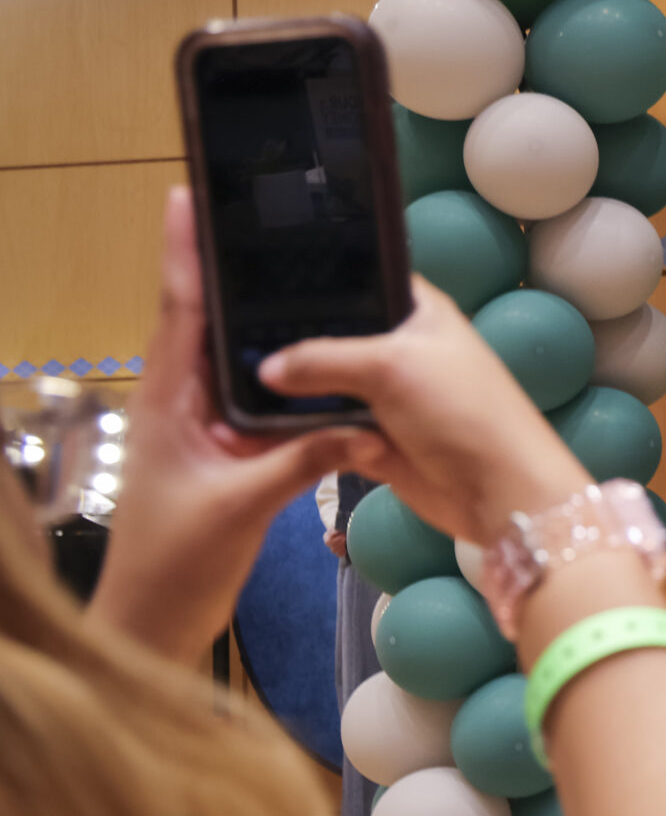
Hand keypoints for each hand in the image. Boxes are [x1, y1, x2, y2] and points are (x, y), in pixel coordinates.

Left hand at [88, 190, 376, 659]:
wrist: (154, 618)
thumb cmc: (177, 561)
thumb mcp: (242, 506)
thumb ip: (302, 459)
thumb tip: (362, 422)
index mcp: (169, 402)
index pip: (179, 311)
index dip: (185, 253)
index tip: (189, 197)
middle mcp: (179, 403)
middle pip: (199, 319)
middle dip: (218, 265)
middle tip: (246, 213)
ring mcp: (198, 428)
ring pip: (225, 356)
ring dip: (247, 314)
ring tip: (282, 267)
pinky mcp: (220, 452)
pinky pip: (248, 395)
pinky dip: (272, 367)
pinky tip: (307, 354)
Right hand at [259, 276, 590, 547]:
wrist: (500, 494)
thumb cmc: (463, 413)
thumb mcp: (391, 367)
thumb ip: (322, 357)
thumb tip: (264, 368)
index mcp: (419, 312)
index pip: (362, 276)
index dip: (317, 277)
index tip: (258, 274)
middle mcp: (400, 349)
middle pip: (333, 334)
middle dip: (289, 339)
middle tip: (228, 337)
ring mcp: (386, 395)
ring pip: (323, 384)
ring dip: (289, 388)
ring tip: (227, 379)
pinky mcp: (374, 437)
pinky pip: (325, 426)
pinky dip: (298, 426)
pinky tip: (251, 421)